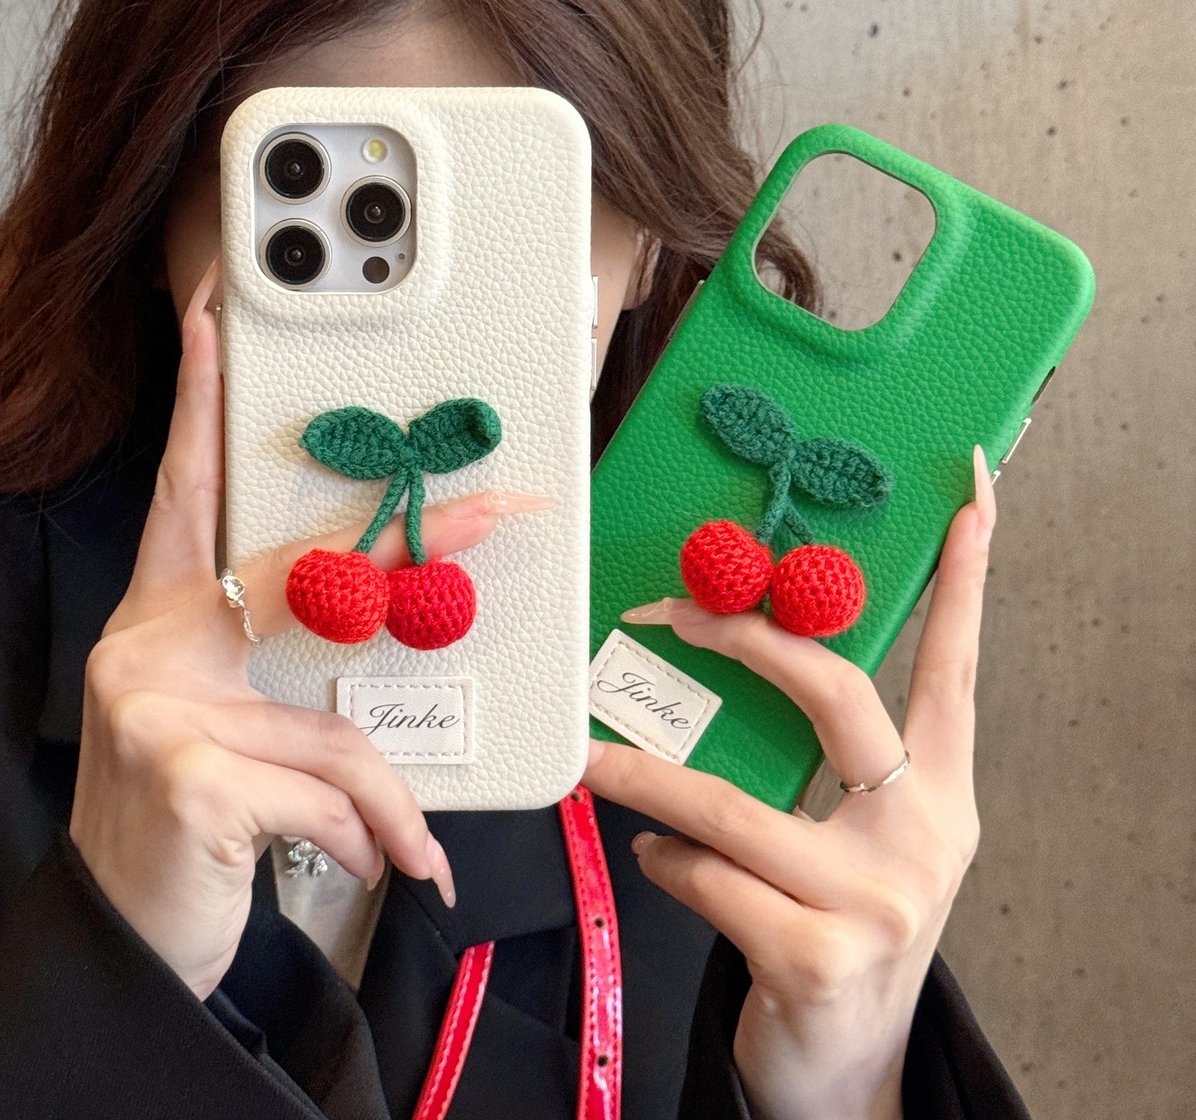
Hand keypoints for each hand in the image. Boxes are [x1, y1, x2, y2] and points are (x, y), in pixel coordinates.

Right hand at [70, 264, 548, 998]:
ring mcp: (158, 705)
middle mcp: (150, 644)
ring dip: (386, 804)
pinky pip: (332, 793)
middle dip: (423, 544)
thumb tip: (394, 716)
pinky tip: (372, 869)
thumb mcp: (242, 740)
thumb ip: (301, 696)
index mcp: (167, 620)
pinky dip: (373, 838)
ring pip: (338, 730)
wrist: (130, 938)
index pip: (186, 492)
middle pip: (310, 576)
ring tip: (402, 849)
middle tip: (501, 509)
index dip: (197, 403)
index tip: (211, 323)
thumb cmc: (196, 826)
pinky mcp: (186, 774)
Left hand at [583, 448, 996, 1119]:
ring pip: (734, 804)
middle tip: (675, 613)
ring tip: (596, 761)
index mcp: (940, 796)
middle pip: (837, 699)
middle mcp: (923, 839)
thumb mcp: (854, 845)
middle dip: (749, 640)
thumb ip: (820, 771)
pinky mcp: (816, 956)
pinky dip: (664, 858)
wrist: (843, 1069)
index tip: (970, 505)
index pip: (954, 672)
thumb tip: (728, 675)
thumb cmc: (836, 930)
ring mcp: (874, 902)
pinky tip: (655, 856)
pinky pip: (707, 875)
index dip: (963, 586)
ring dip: (645, 774)